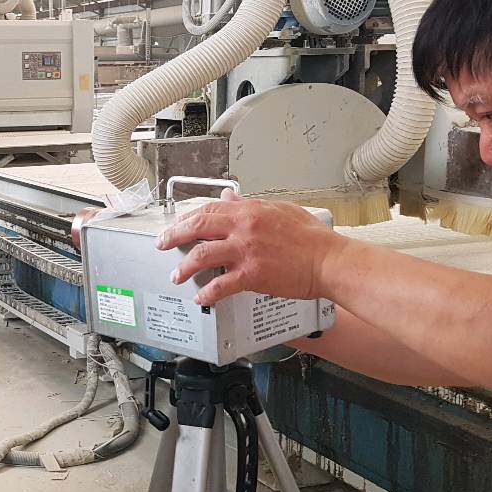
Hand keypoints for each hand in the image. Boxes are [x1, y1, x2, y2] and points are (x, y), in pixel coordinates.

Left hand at [156, 190, 344, 305]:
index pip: (210, 208)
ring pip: (202, 255)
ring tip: (176, 275)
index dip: (188, 218)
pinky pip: (220, 284)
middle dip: (174, 235)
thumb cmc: (311, 238)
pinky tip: (201, 296)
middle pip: (198, 226)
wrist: (329, 261)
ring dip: (184, 266)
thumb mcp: (280, 209)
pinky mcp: (252, 275)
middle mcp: (244, 228)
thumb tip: (230, 195)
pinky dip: (207, 292)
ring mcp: (246, 251)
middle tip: (162, 244)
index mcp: (250, 210)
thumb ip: (251, 203)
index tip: (178, 225)